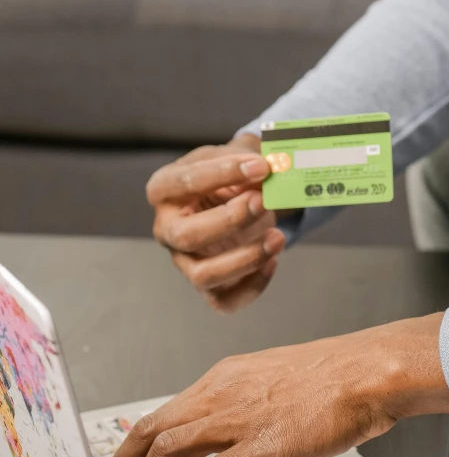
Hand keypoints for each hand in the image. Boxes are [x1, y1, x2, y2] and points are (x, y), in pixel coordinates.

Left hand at [102, 313, 448, 456]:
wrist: (367, 372)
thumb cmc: (333, 378)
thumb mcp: (273, 382)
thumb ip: (245, 403)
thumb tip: (229, 433)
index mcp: (221, 380)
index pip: (161, 414)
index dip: (131, 447)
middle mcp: (218, 395)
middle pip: (149, 432)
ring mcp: (236, 419)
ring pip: (166, 454)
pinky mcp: (259, 445)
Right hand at [146, 135, 286, 312]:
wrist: (237, 200)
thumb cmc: (228, 176)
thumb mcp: (234, 155)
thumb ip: (248, 158)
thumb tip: (270, 168)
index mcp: (164, 191)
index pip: (184, 183)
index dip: (223, 173)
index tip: (261, 167)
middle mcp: (167, 230)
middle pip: (186, 236)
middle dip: (229, 220)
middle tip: (262, 201)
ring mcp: (185, 263)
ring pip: (203, 276)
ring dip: (245, 258)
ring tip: (278, 237)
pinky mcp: (208, 288)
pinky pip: (224, 301)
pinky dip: (252, 286)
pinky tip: (273, 261)